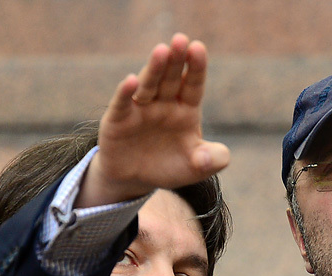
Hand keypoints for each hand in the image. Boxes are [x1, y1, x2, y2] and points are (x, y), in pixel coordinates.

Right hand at [77, 33, 229, 206]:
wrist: (136, 180)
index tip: (199, 48)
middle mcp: (163, 104)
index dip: (196, 67)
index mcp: (185, 110)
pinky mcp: (119, 120)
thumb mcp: (196, 168)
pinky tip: (131, 81)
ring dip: (154, 69)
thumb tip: (212, 157)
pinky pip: (123, 104)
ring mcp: (140, 109)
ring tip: (161, 51)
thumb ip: (212, 160)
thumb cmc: (169, 167)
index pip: (193, 85)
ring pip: (148, 85)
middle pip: (170, 78)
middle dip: (176, 60)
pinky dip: (126, 92)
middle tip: (181, 39)